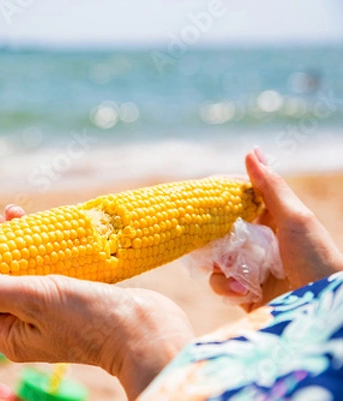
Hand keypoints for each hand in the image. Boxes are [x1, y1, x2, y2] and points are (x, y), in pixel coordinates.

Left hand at [0, 206, 193, 399]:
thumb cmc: (90, 318)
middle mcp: (21, 325)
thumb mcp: (34, 300)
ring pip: (13, 272)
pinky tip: (35, 222)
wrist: (146, 329)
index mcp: (6, 335)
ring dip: (6, 241)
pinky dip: (32, 245)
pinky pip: (38, 268)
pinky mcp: (66, 294)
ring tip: (10, 211)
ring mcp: (44, 310)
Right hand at [210, 148, 342, 310]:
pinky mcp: (243, 293)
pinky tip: (242, 292)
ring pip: (215, 258)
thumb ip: (270, 187)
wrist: (321, 310)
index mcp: (272, 221)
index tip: (204, 199)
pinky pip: (220, 284)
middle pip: (220, 232)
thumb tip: (251, 150)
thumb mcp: (294, 218)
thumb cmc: (316, 258)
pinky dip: (226, 287)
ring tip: (233, 272)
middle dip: (211, 237)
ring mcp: (250, 268)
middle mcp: (259, 243)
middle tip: (207, 239)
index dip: (220, 201)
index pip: (238, 204)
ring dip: (219, 266)